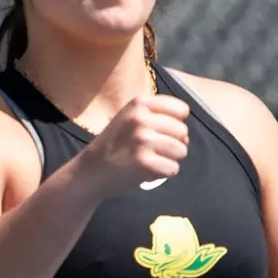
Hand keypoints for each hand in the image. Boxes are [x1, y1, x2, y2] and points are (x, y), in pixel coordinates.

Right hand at [71, 93, 190, 197]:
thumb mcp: (130, 119)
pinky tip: (149, 171)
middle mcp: (140, 118)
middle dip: (173, 143)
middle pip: (182, 131)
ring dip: (170, 159)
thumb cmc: (115, 145)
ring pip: (181, 150)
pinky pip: (173, 168)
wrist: (91, 171)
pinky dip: (164, 173)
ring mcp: (142, 139)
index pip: (181, 109)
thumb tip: (186, 139)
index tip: (160, 131)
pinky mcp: (144, 162)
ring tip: (151, 160)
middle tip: (152, 150)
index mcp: (139, 103)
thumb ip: (160, 121)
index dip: (175, 123)